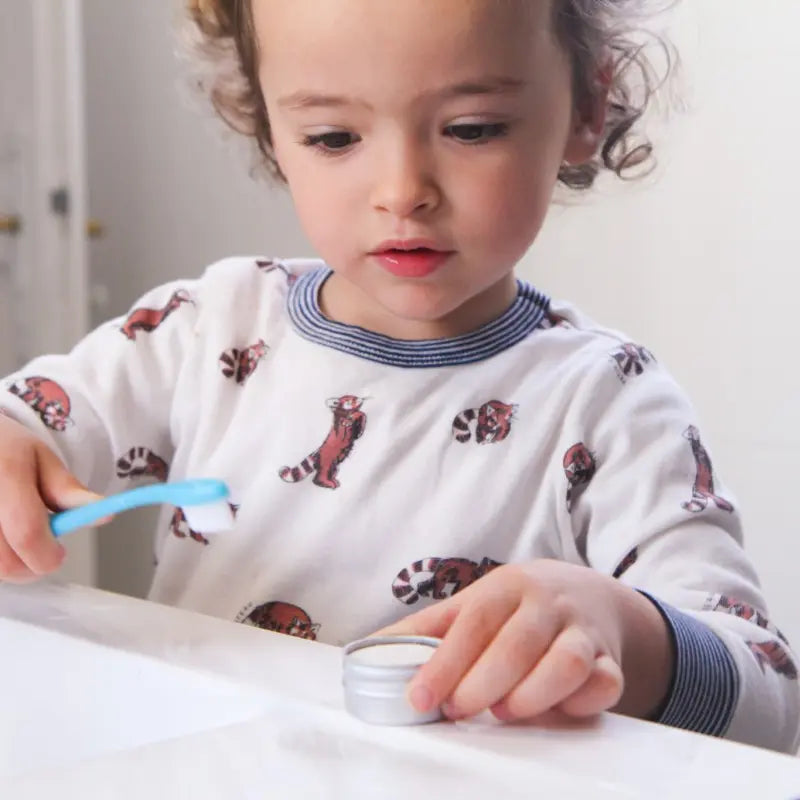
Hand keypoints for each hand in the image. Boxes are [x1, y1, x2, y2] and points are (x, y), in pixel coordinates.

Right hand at [0, 415, 103, 581]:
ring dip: (7, 565)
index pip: (27, 532)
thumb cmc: (0, 448)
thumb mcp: (40, 458)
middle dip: (30, 566)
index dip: (48, 554)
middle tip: (39, 548)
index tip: (59, 553)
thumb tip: (104, 515)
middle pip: (5, 563)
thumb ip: (69, 491)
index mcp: (4, 472)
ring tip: (12, 536)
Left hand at [374, 559, 672, 722]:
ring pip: (566, 662)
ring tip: (504, 711)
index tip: (419, 698)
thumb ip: (424, 629)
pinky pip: (606, 684)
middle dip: (482, 683)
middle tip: (458, 710)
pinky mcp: (611, 660)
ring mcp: (582, 631)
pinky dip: (582, 702)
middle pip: (517, 643)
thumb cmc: (516, 606)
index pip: (472, 621)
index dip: (444, 662)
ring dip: (532, 694)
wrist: (586, 594)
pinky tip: (556, 710)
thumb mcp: (471, 604)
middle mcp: (546, 603)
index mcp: (505, 587)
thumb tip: (365, 652)